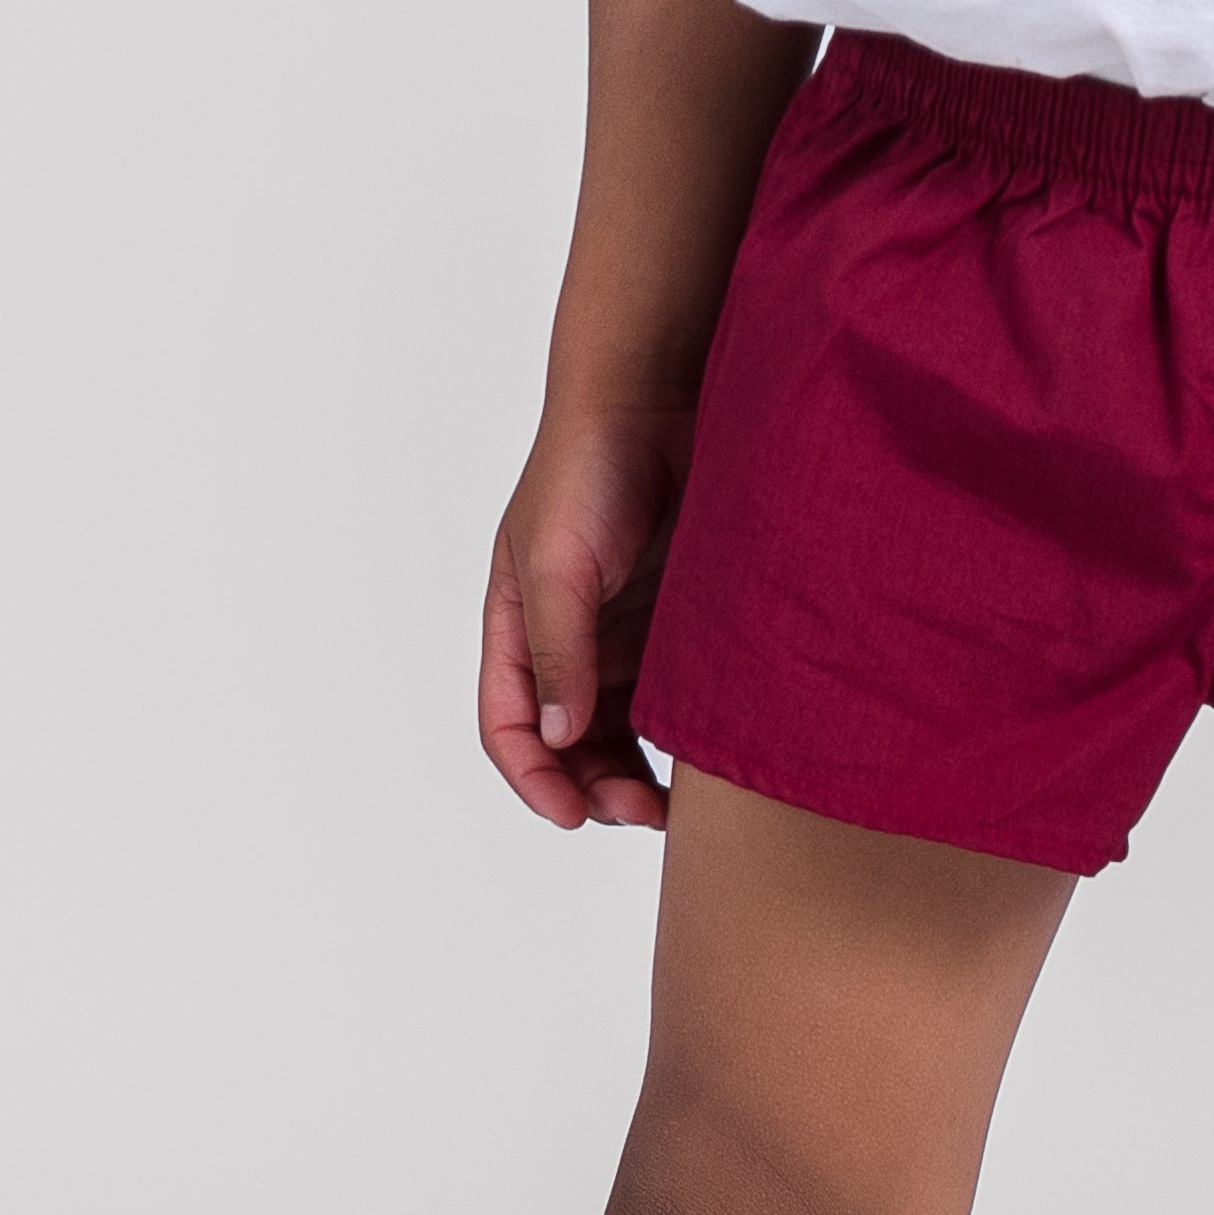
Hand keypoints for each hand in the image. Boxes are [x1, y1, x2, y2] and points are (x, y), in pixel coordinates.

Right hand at [479, 403, 693, 831]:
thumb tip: (555, 738)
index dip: (532, 779)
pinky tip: (705, 754)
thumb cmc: (591, 467)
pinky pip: (671, 696)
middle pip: (567, 743)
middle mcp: (566, 639)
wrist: (659, 398)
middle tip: (641, 812)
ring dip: (637, 772)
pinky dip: (678, 734)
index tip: (573, 816)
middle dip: (594, 787)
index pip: (507, 726)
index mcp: (515, 625)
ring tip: (676, 802)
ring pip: (621, 730)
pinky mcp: (676, 623)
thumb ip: (557, 651)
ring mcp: (623, 633)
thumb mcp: (559, 562)